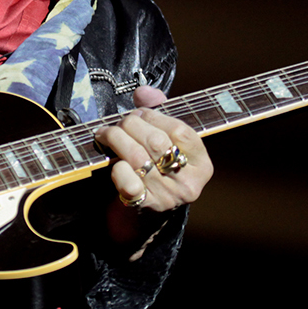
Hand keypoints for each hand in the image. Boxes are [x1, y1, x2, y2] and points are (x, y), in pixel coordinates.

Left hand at [94, 86, 212, 211]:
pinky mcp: (144, 207)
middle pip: (157, 143)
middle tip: (119, 122)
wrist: (145, 216)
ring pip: (138, 158)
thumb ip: (158, 111)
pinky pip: (128, 182)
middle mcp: (188, 183)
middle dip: (131, 125)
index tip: (138, 112)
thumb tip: (144, 92)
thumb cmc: (157, 168)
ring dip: (116, 139)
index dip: (155, 116)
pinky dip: (117, 168)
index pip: (181, 132)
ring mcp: (167, 197)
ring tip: (105, 133)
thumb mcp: (166, 139)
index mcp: (201, 164)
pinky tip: (114, 162)